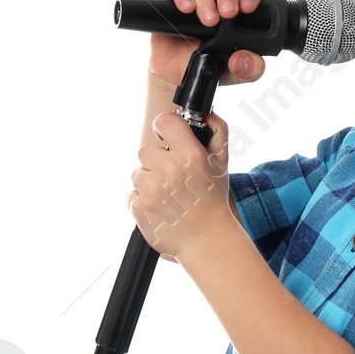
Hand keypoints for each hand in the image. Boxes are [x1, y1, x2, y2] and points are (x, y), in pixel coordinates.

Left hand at [130, 107, 237, 263]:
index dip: (163, 128)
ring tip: (167, 198)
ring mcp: (153, 190)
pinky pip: (131, 196)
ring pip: (136, 174)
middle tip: (171, 179)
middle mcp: (170, 170)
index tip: (164, 137)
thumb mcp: (222, 163)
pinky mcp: (140, 208)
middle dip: (155, 163)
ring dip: (148, 184)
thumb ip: (217, 131)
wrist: (207, 241)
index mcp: (190, 155)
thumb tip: (205, 112)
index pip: (165, 121)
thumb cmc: (213, 201)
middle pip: (144, 151)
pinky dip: (142, 203)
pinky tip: (160, 210)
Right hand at [149, 0, 268, 89]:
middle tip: (228, 13)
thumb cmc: (213, 66)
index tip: (248, 7)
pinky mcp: (172, 3)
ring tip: (209, 22)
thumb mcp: (239, 73)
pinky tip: (187, 9)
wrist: (182, 76)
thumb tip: (243, 60)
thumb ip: (250, 68)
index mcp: (238, 4)